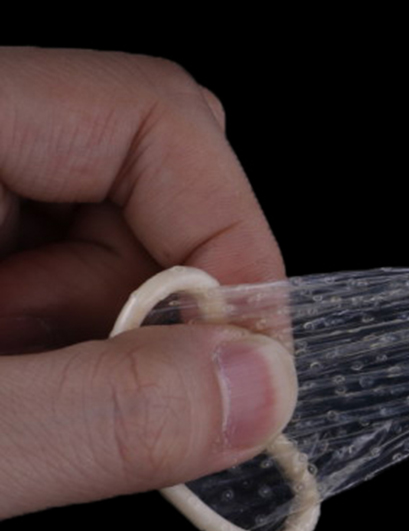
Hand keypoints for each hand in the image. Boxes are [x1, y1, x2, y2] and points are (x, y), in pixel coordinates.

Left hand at [0, 48, 296, 518]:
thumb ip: (101, 415)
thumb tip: (261, 391)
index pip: (150, 116)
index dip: (229, 234)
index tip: (251, 357)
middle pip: (143, 172)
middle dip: (164, 302)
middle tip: (118, 395)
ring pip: (112, 231)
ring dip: (108, 336)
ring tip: (25, 403)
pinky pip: (65, 266)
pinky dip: (74, 346)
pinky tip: (17, 394)